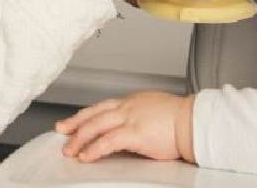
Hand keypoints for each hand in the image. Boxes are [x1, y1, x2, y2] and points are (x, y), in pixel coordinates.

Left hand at [55, 92, 195, 162]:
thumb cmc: (181, 119)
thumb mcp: (154, 110)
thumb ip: (139, 116)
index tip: (72, 121)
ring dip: (79, 139)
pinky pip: (108, 141)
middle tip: (62, 132)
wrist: (194, 121)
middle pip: (94, 113)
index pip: (102, 106)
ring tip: (69, 150)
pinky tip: (86, 156)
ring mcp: (130, 118)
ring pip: (96, 125)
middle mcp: (128, 106)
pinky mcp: (135, 133)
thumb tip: (130, 128)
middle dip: (75, 124)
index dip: (85, 115)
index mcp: (133, 101)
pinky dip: (94, 149)